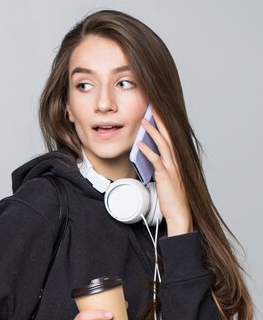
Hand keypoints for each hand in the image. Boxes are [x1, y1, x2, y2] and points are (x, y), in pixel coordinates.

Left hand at [136, 108, 192, 227]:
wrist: (179, 213)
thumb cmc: (172, 197)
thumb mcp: (167, 178)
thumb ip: (160, 165)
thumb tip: (148, 155)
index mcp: (176, 160)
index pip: (170, 137)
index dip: (164, 124)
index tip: (157, 111)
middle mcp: (175, 161)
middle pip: (168, 136)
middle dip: (160, 120)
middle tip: (152, 106)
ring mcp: (172, 168)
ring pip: (162, 144)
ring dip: (152, 131)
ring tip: (144, 120)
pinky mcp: (166, 176)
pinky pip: (156, 160)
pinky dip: (147, 151)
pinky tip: (140, 144)